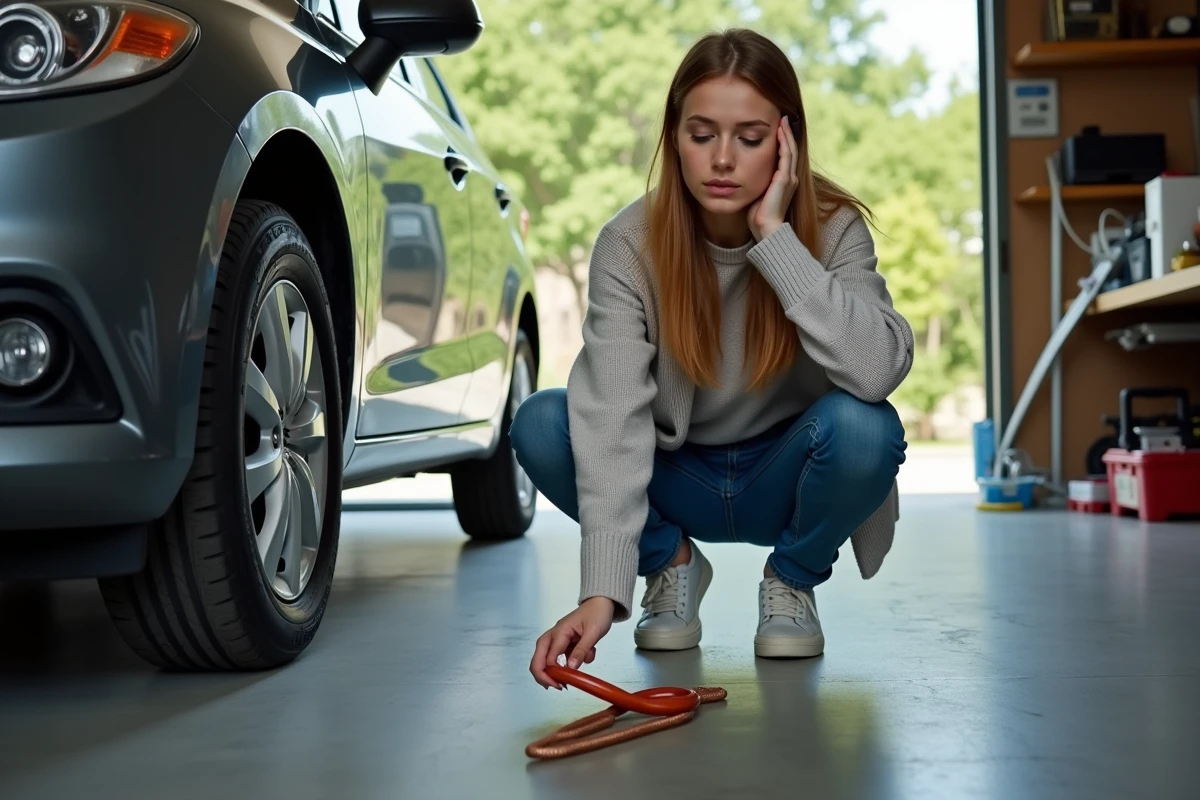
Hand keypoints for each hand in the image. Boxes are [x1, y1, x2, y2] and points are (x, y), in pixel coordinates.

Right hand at [530, 596, 614, 688]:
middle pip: (538, 658)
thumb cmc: (597, 613)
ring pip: (547, 659)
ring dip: (556, 671)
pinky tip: (585, 657)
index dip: (552, 674)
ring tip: (567, 680)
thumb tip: (570, 668)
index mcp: (559, 632)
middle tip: (556, 686)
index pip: (548, 657)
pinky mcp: (564, 643)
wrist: (601, 602)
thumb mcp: (593, 633)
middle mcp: (554, 636)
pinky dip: (571, 662)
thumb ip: (581, 650)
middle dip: (543, 675)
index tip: (562, 684)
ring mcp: (558, 639)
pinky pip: (562, 657)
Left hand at [747, 116, 798, 241]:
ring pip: (790, 150)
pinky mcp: (784, 179)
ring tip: (782, 120)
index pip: (785, 156)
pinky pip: (786, 156)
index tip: (776, 128)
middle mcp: (790, 178)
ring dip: (786, 134)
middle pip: (790, 149)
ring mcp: (789, 178)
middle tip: (782, 117)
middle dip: (786, 133)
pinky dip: (784, 142)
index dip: (783, 141)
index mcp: (784, 181)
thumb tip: (741, 173)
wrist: (765, 229)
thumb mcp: (756, 193)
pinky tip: (779, 132)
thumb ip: (754, 182)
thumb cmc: (758, 216)